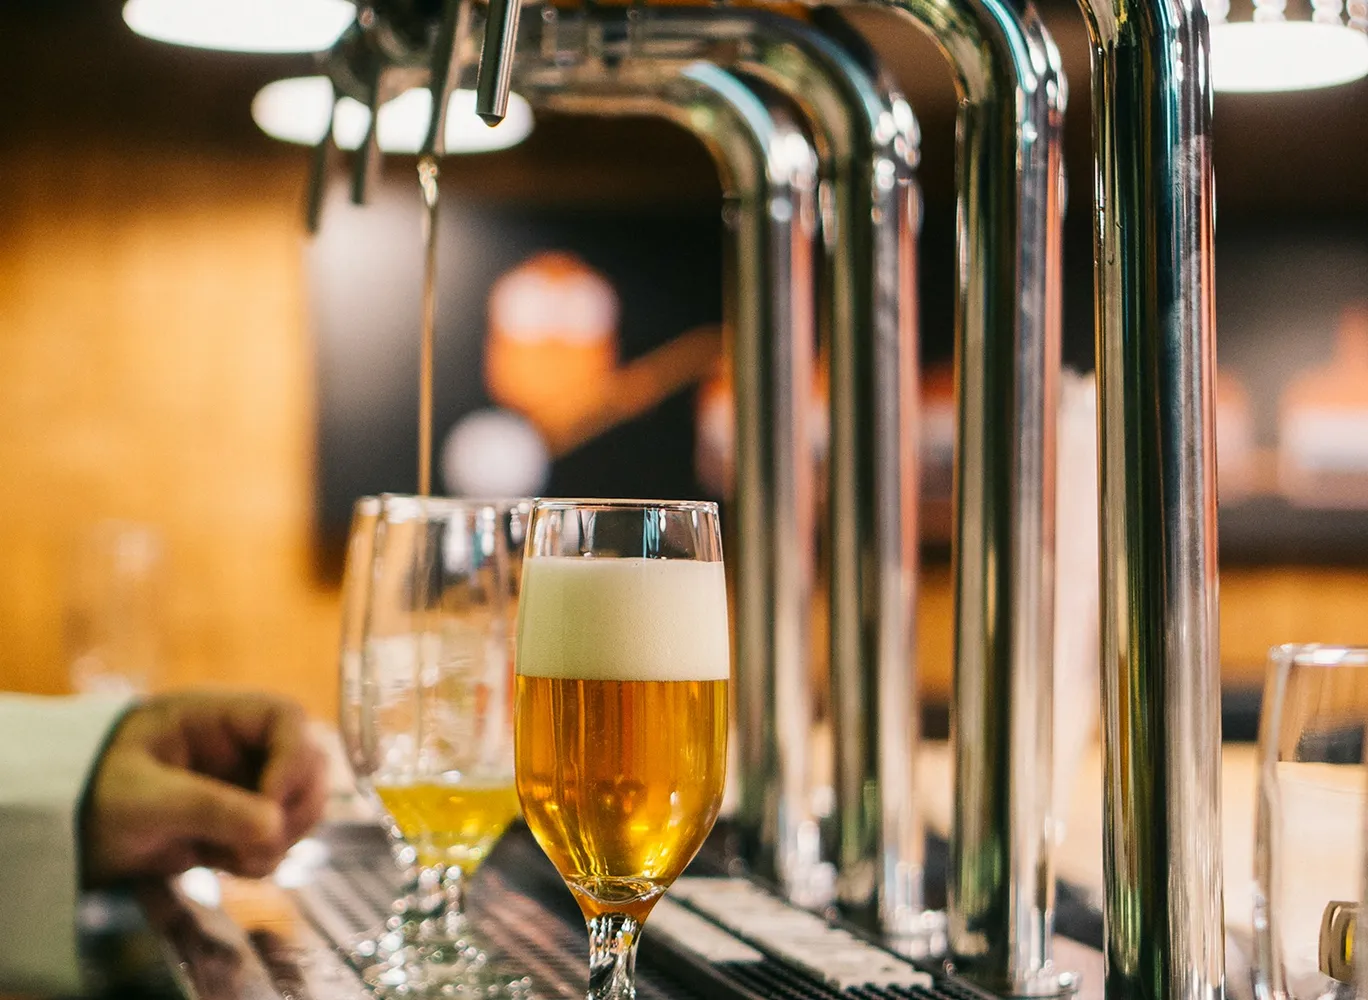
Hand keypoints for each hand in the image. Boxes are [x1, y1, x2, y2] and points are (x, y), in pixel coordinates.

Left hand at [83, 692, 327, 884]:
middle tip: (259, 845)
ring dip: (280, 840)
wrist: (66, 833)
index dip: (292, 759)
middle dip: (293, 809)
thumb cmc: (94, 794)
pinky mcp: (241, 821)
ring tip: (232, 860)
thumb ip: (208, 808)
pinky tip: (222, 864)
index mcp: (218, 717)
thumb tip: (273, 828)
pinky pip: (279, 837)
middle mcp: (242, 746)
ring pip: (302, 805)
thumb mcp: (142, 797)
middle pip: (308, 764)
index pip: (286, 719)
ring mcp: (246, 783)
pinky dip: (262, 858)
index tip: (268, 805)